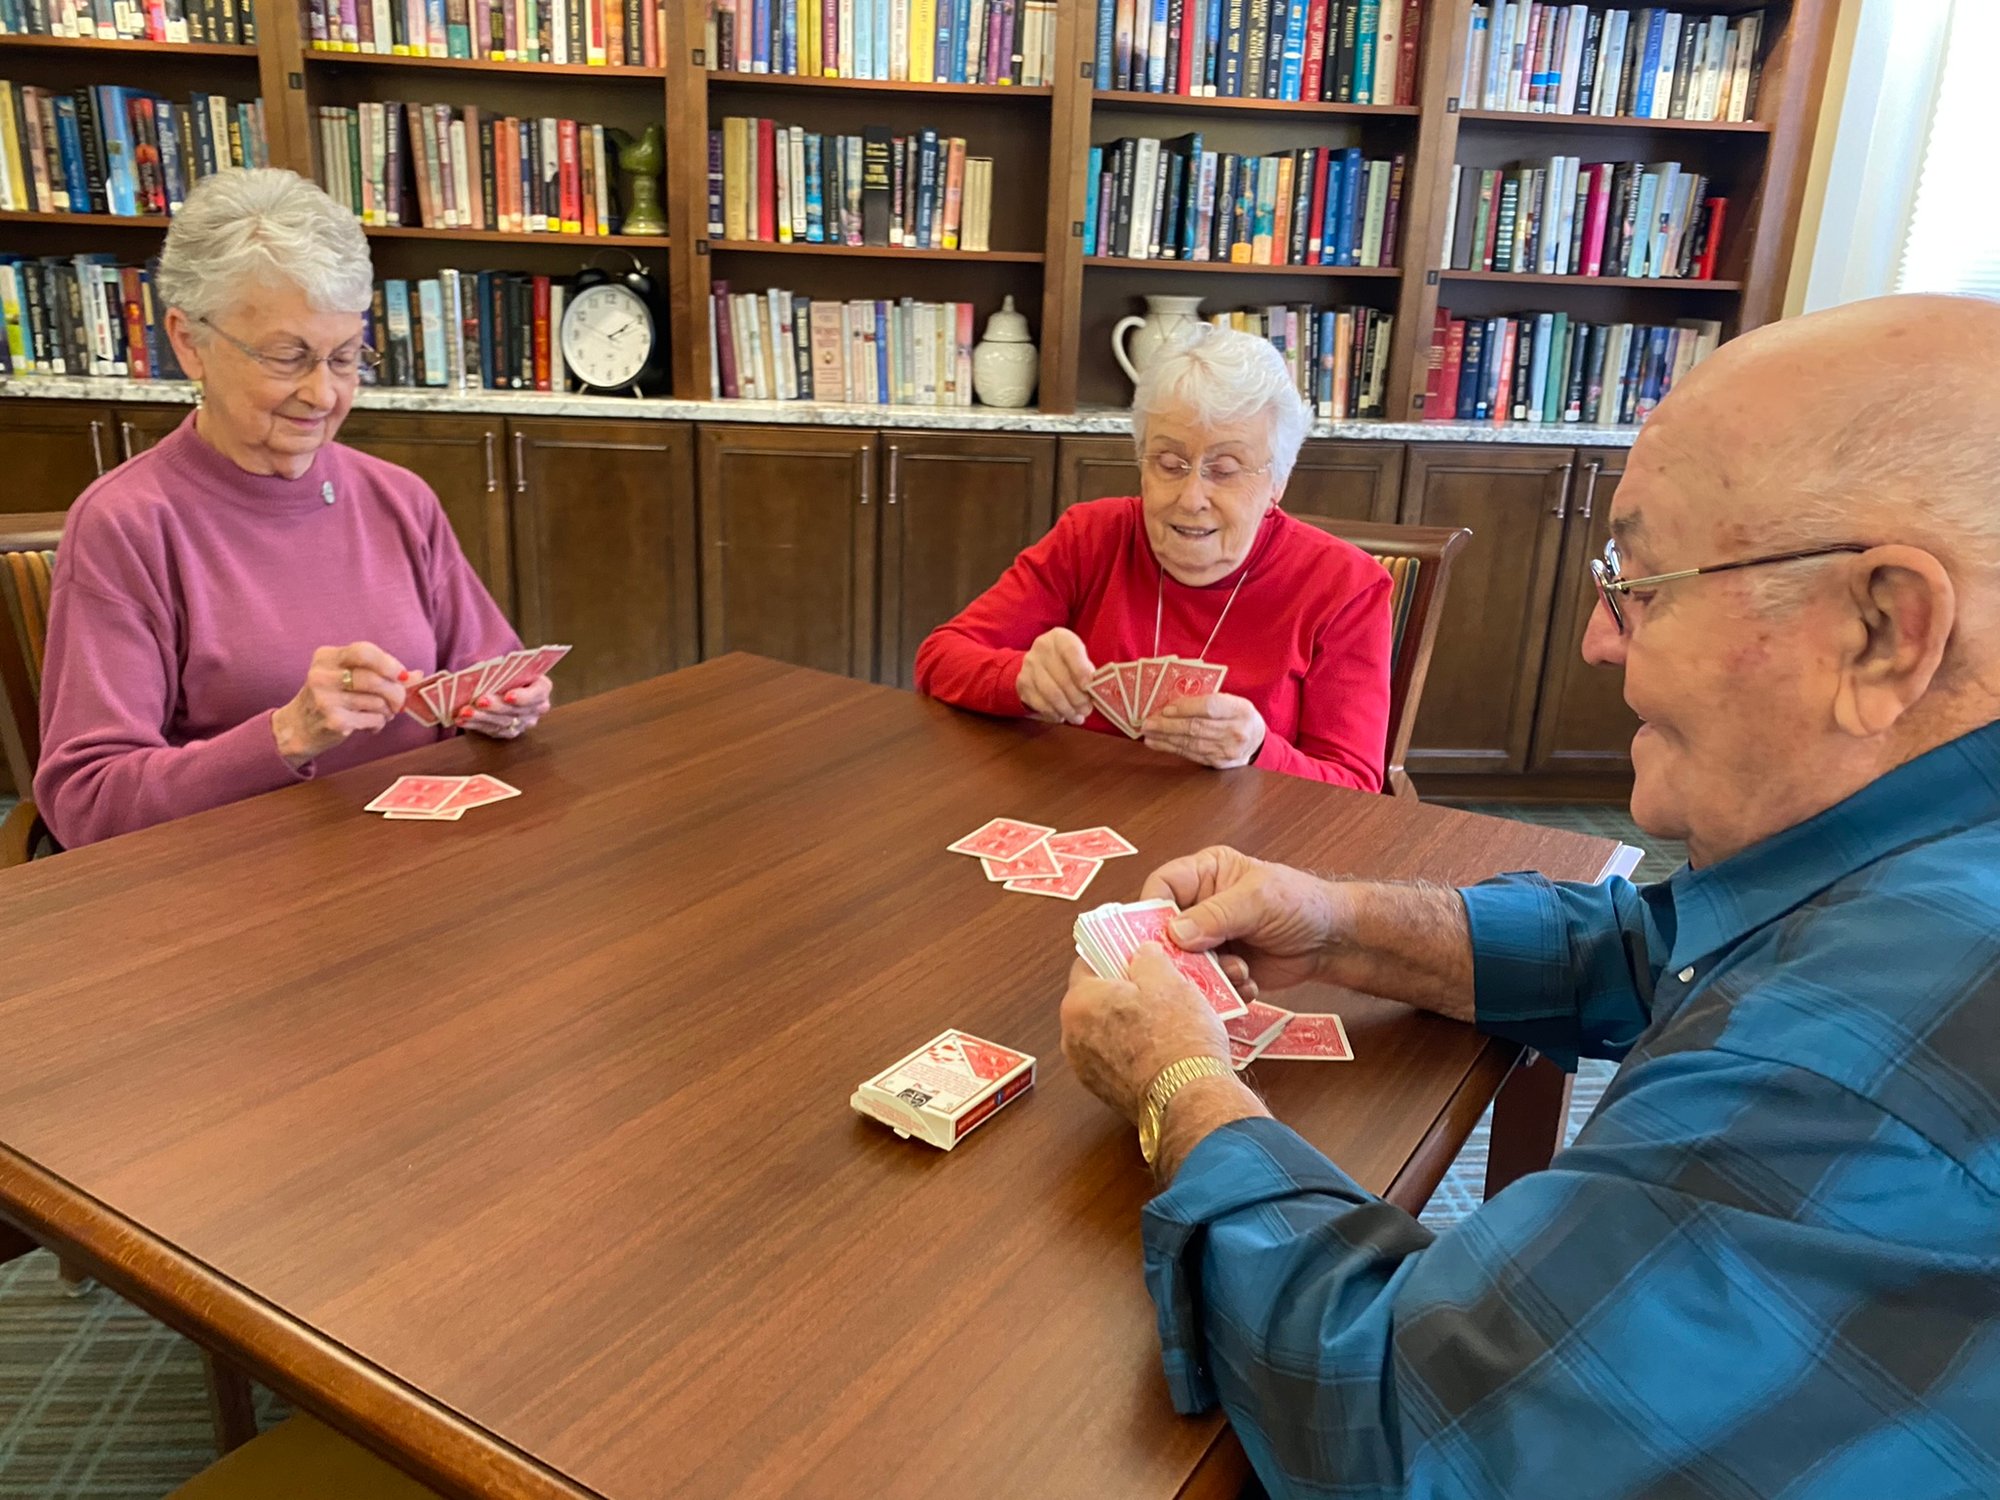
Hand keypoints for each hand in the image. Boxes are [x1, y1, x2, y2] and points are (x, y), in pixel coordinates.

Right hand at [271, 642, 409, 767]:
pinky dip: (379, 723)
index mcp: (326, 657)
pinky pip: (373, 719)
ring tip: (381, 713)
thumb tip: (417, 675)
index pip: (363, 651)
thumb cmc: (330, 698)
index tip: (401, 674)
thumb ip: (379, 672)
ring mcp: (326, 700)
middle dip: (396, 692)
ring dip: (387, 710)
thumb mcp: (347, 677)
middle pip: (374, 679)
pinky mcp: (334, 721)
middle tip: (399, 702)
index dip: (389, 662)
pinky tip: (370, 725)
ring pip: (377, 701)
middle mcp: (322, 676)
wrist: (298, 727)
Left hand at [456, 674, 553, 739]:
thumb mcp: (506, 666)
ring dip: (482, 717)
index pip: (537, 694)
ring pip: (503, 723)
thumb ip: (498, 669)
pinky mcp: (509, 732)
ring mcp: (524, 722)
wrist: (502, 683)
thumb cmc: (506, 671)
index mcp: (541, 687)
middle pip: (518, 711)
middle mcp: (537, 708)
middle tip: (479, 701)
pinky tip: (462, 720)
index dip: (524, 697)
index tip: (508, 696)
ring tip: (465, 712)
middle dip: (496, 707)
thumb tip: (478, 671)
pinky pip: (492, 731)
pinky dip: (475, 725)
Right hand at [1015, 628, 1096, 724]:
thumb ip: (1087, 670)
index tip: (1089, 687)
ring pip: (1051, 693)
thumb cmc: (1067, 661)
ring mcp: (1029, 665)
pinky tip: (1062, 716)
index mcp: (1060, 637)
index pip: (1071, 651)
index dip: (1081, 670)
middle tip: (1087, 710)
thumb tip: (1094, 691)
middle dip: (1078, 698)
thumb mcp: (1079, 658)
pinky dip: (1053, 713)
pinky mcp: (1023, 683)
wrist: (1040, 662)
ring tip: (1077, 717)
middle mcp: (1041, 648)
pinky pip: (1040, 703)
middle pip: (1062, 677)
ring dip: (1067, 709)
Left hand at [1060, 947, 1229, 1125]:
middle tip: (1156, 986)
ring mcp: (1086, 1069)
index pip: (1087, 965)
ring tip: (1166, 1017)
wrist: (1189, 1097)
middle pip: (1096, 1001)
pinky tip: (1163, 1046)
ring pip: (1107, 1032)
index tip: (1135, 956)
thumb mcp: (1168, 979)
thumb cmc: (1177, 1038)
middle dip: (1124, 992)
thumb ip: (1147, 958)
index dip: (1114, 956)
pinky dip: (1134, 1051)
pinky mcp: (1105, 1092)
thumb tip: (1142, 954)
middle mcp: (1072, 1037)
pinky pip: (1117, 1059)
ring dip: (1130, 1023)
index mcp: (1078, 1003)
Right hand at [1141, 846, 1343, 999]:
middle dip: (1179, 951)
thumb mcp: (1258, 900)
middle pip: (1165, 930)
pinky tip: (1248, 982)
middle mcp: (1200, 906)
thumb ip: (1216, 914)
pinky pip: (1206, 983)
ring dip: (1206, 973)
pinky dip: (1223, 989)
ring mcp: (1209, 940)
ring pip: (1184, 962)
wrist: (1333, 942)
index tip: (1156, 936)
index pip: (1161, 886)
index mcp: (1205, 874)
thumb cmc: (1301, 904)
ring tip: (1237, 971)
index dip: (1151, 909)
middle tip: (1194, 965)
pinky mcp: (1221, 969)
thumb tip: (1174, 933)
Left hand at [1142, 692, 1266, 768]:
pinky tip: (1158, 743)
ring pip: (1192, 743)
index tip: (1165, 709)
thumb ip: (1206, 700)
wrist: (1256, 741)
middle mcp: (1237, 731)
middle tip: (1147, 722)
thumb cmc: (1238, 715)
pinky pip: (1192, 755)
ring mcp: (1229, 750)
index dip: (1186, 708)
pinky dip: (1172, 748)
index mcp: (1240, 709)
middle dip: (1168, 725)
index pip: (1210, 707)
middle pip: (1197, 727)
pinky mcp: (1220, 764)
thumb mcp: (1231, 701)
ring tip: (1147, 733)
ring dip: (1165, 738)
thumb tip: (1170, 703)